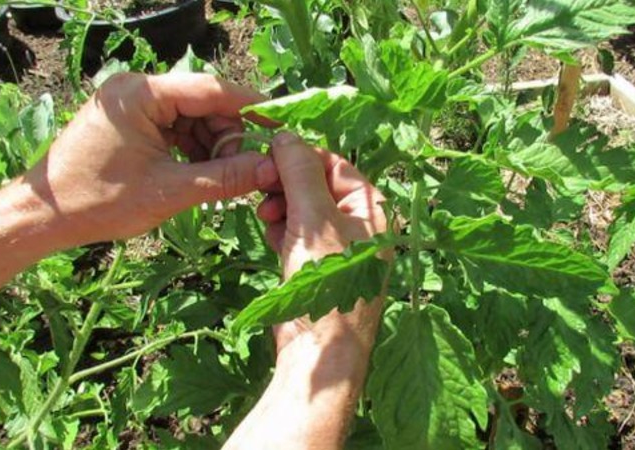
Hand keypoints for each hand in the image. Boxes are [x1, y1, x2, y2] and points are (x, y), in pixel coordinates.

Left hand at [21, 72, 278, 248]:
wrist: (44, 217)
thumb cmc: (99, 201)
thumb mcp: (171, 191)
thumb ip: (225, 177)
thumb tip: (271, 169)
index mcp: (141, 94)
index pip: (211, 89)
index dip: (250, 108)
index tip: (281, 124)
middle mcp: (136, 90)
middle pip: (203, 103)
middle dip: (229, 134)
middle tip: (249, 168)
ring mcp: (132, 105)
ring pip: (192, 118)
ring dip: (213, 146)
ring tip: (224, 179)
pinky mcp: (131, 123)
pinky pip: (175, 129)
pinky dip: (193, 150)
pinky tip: (203, 175)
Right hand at [257, 132, 387, 355]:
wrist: (318, 350)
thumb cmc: (327, 281)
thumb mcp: (314, 218)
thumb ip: (300, 173)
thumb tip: (285, 135)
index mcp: (372, 208)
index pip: (335, 164)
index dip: (301, 156)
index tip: (269, 153)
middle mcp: (360, 224)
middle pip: (316, 185)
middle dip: (287, 186)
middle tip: (262, 190)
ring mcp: (338, 247)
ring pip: (303, 209)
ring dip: (281, 208)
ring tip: (265, 217)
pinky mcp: (316, 266)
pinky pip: (296, 235)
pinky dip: (282, 232)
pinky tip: (271, 238)